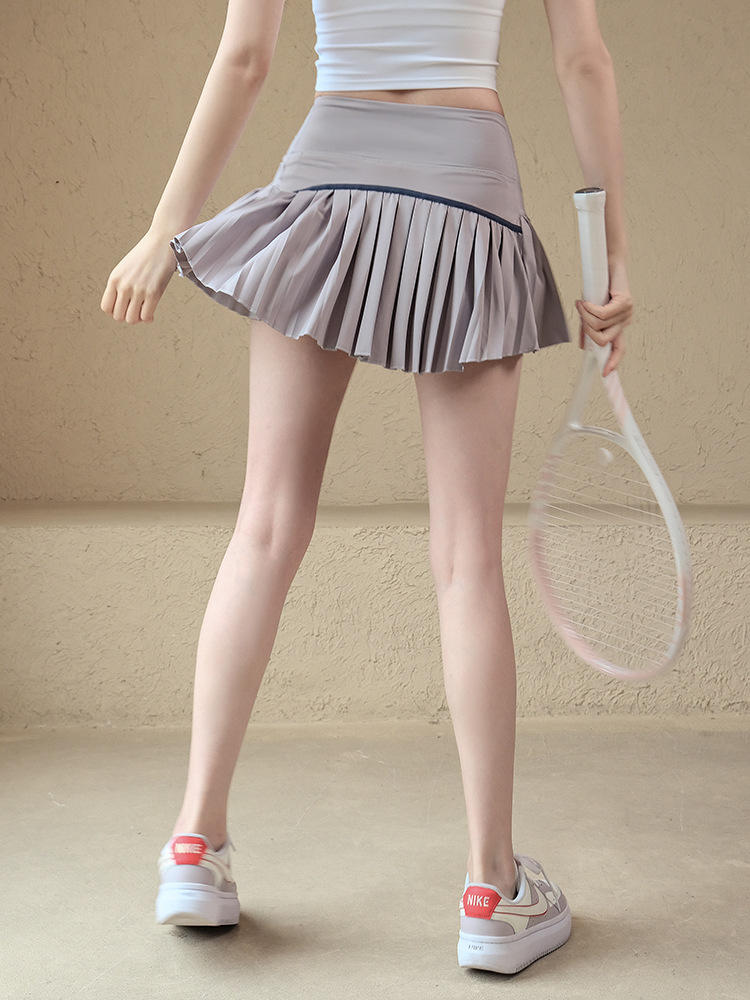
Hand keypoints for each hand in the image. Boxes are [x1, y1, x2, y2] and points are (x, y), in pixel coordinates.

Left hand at [100, 231, 177, 323]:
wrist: (163, 241)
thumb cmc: (147, 254)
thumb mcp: (126, 268)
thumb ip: (122, 284)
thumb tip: (125, 305)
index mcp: (114, 278)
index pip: (106, 307)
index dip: (114, 312)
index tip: (124, 309)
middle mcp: (124, 285)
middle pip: (118, 316)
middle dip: (127, 317)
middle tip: (135, 312)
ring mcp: (138, 290)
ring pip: (131, 319)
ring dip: (138, 319)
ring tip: (143, 312)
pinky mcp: (153, 293)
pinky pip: (146, 316)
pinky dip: (148, 319)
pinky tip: (152, 313)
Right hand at [575, 258, 632, 376]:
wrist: (608, 263)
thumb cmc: (598, 285)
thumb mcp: (590, 311)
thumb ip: (587, 328)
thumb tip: (583, 346)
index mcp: (618, 326)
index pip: (619, 349)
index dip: (613, 362)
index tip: (606, 374)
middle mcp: (624, 321)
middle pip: (602, 340)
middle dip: (586, 330)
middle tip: (581, 315)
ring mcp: (627, 312)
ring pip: (599, 326)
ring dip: (585, 316)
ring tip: (582, 304)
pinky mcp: (625, 301)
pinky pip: (603, 314)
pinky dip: (589, 309)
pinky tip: (584, 301)